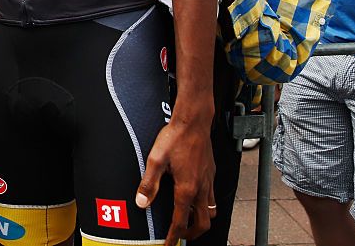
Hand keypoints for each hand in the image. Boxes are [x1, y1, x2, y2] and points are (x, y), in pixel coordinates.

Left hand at [137, 120, 215, 244]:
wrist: (193, 120)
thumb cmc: (175, 137)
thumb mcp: (155, 160)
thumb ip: (149, 183)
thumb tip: (141, 203)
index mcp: (187, 188)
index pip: (180, 221)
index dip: (173, 236)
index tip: (168, 245)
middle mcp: (201, 188)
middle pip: (202, 223)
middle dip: (190, 234)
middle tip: (178, 236)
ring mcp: (209, 181)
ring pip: (211, 211)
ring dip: (201, 220)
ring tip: (188, 221)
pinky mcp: (211, 173)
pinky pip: (213, 197)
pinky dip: (206, 205)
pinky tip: (195, 199)